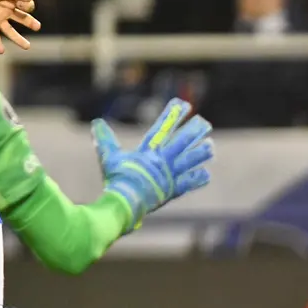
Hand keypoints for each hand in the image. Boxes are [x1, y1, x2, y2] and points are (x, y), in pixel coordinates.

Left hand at [0, 0, 40, 52]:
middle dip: (30, 22)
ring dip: (18, 39)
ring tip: (27, 46)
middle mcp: (6, 9)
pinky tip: (1, 52)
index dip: (27, 6)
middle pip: (21, 18)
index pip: (25, 6)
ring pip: (10, 31)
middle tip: (38, 27)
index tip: (22, 4)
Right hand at [91, 97, 214, 231]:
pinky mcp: (173, 191)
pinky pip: (189, 183)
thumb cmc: (116, 179)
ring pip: (190, 161)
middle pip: (182, 142)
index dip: (173, 115)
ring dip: (200, 153)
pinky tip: (206, 174)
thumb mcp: (108, 157)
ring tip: (211, 146)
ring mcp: (170, 176)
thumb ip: (104, 140)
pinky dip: (197, 178)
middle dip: (194, 131)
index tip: (183, 104)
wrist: (126, 203)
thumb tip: (96, 122)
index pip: (163, 128)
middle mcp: (163, 161)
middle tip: (205, 123)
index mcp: (148, 152)